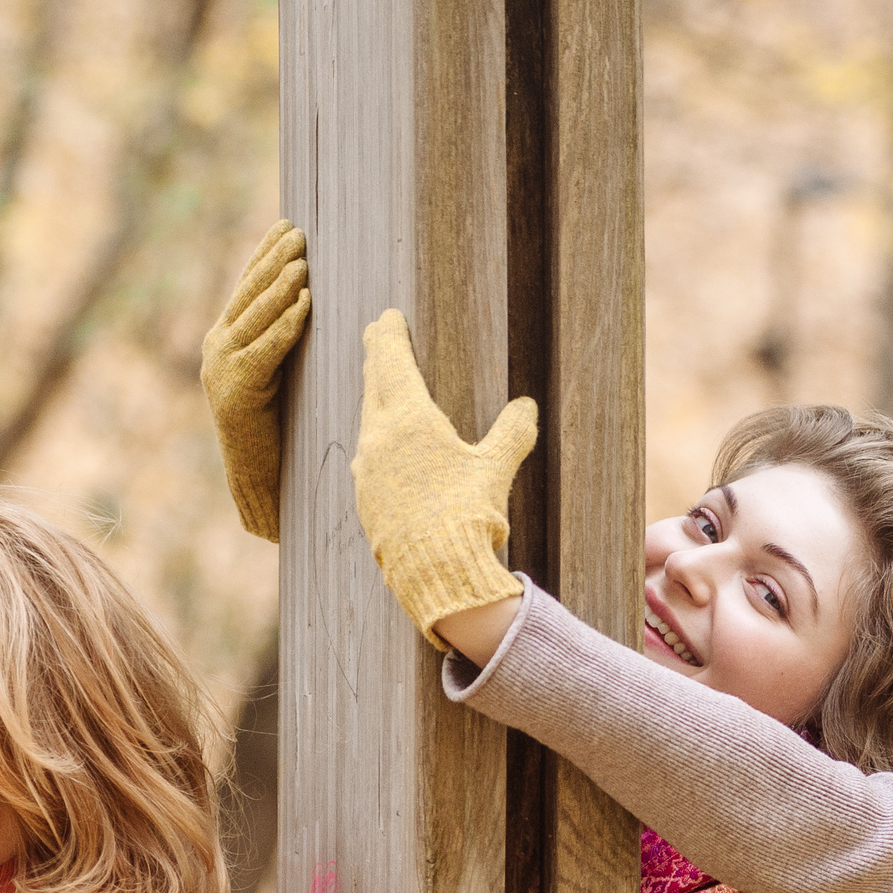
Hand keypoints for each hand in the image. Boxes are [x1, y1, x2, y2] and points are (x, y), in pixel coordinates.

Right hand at [204, 221, 311, 543]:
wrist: (257, 483)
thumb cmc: (279, 432)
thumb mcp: (278, 375)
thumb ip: (282, 341)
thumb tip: (311, 301)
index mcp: (224, 342)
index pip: (246, 288)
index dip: (264, 255)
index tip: (286, 225)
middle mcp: (217, 350)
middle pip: (248, 295)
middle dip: (273, 260)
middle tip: (298, 232)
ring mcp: (222, 371)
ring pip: (255, 318)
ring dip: (280, 286)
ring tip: (303, 261)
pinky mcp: (236, 394)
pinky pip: (266, 351)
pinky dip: (285, 326)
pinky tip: (305, 303)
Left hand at [353, 309, 534, 643]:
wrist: (437, 574)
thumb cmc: (468, 515)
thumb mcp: (497, 468)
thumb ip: (512, 432)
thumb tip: (526, 407)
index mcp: (407, 420)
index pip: (390, 362)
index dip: (387, 336)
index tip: (385, 318)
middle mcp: (378, 440)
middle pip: (373, 388)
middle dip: (377, 362)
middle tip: (376, 341)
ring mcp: (367, 473)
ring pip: (367, 424)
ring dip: (375, 403)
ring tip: (382, 395)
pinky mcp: (366, 502)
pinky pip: (369, 459)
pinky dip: (376, 442)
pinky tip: (384, 452)